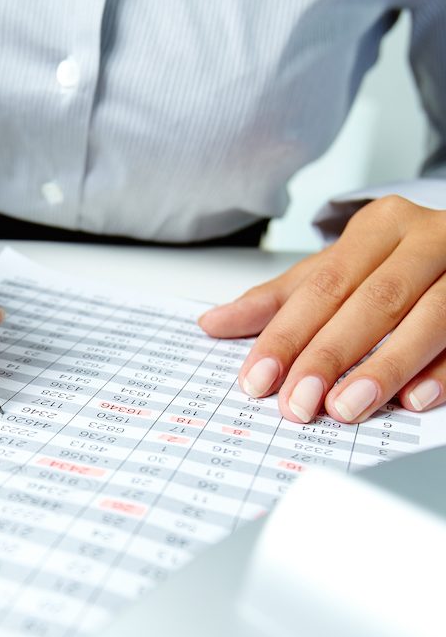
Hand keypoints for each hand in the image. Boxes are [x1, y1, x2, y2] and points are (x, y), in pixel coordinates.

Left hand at [198, 196, 445, 422]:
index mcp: (378, 228)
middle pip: (370, 302)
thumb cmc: (393, 262)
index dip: (286, 336)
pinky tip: (413, 400)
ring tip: (344, 408)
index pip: (321, 287)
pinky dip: (443, 371)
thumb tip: (212, 323)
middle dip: (329, 357)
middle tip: (297, 404)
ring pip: (428, 318)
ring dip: (384, 368)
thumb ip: (278, 300)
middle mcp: (425, 240)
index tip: (257, 379)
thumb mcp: (334, 272)